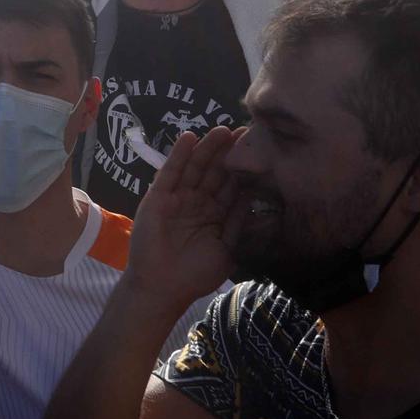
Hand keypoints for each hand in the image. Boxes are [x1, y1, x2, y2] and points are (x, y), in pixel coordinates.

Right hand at [125, 125, 240, 312]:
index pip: (232, 186)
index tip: (261, 148)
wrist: (164, 288)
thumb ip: (238, 223)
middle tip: (245, 130)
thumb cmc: (196, 273)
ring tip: (221, 130)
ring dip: (207, 148)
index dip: (244, 168)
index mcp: (216, 214)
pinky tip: (189, 138)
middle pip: (215, 171)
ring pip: (195, 168)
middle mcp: (198, 202)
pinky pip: (170, 173)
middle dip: (229, 152)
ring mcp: (178, 198)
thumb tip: (256, 197)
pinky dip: (179, 155)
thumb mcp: (228, 248)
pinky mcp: (159, 197)